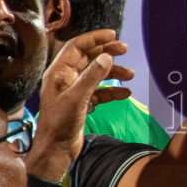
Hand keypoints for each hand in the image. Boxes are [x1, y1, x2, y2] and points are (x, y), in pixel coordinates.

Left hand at [29, 30, 133, 175]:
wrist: (56, 150)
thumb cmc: (60, 125)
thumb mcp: (77, 99)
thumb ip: (92, 77)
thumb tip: (107, 57)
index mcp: (58, 72)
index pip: (77, 47)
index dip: (95, 39)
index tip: (113, 35)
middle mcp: (65, 79)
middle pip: (88, 58)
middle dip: (107, 53)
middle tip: (124, 49)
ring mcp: (74, 91)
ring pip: (96, 75)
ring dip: (113, 73)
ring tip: (130, 74)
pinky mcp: (81, 104)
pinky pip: (99, 92)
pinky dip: (112, 91)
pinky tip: (124, 93)